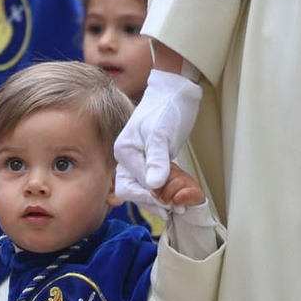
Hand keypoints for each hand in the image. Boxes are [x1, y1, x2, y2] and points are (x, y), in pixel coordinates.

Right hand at [114, 66, 201, 206]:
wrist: (175, 91)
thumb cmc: (166, 107)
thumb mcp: (161, 134)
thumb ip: (157, 160)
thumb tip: (154, 185)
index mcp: (124, 151)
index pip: (131, 185)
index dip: (151, 198)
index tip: (169, 205)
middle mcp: (127, 157)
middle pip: (132, 190)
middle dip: (152, 202)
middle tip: (173, 210)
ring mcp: (138, 158)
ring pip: (143, 188)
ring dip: (158, 199)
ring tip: (176, 206)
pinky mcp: (151, 159)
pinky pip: (152, 181)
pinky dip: (162, 190)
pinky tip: (174, 196)